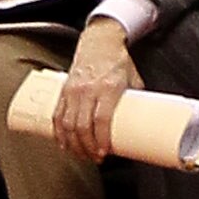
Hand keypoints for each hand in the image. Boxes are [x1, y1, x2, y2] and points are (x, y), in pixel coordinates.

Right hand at [55, 22, 140, 161]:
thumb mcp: (132, 80)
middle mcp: (88, 89)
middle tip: (96, 158)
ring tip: (82, 154)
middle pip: (82, 126)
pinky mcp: (65, 89)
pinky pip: (58, 114)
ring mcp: (74, 89)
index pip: (101, 119)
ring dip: (73, 143)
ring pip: (68, 123)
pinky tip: (63, 143)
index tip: (105, 152)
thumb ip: (134, 103)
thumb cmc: (117, 60)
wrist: (99, 40)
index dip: (102, 139)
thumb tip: (141, 126)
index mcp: (107, 87)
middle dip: (87, 147)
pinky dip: (59, 131)